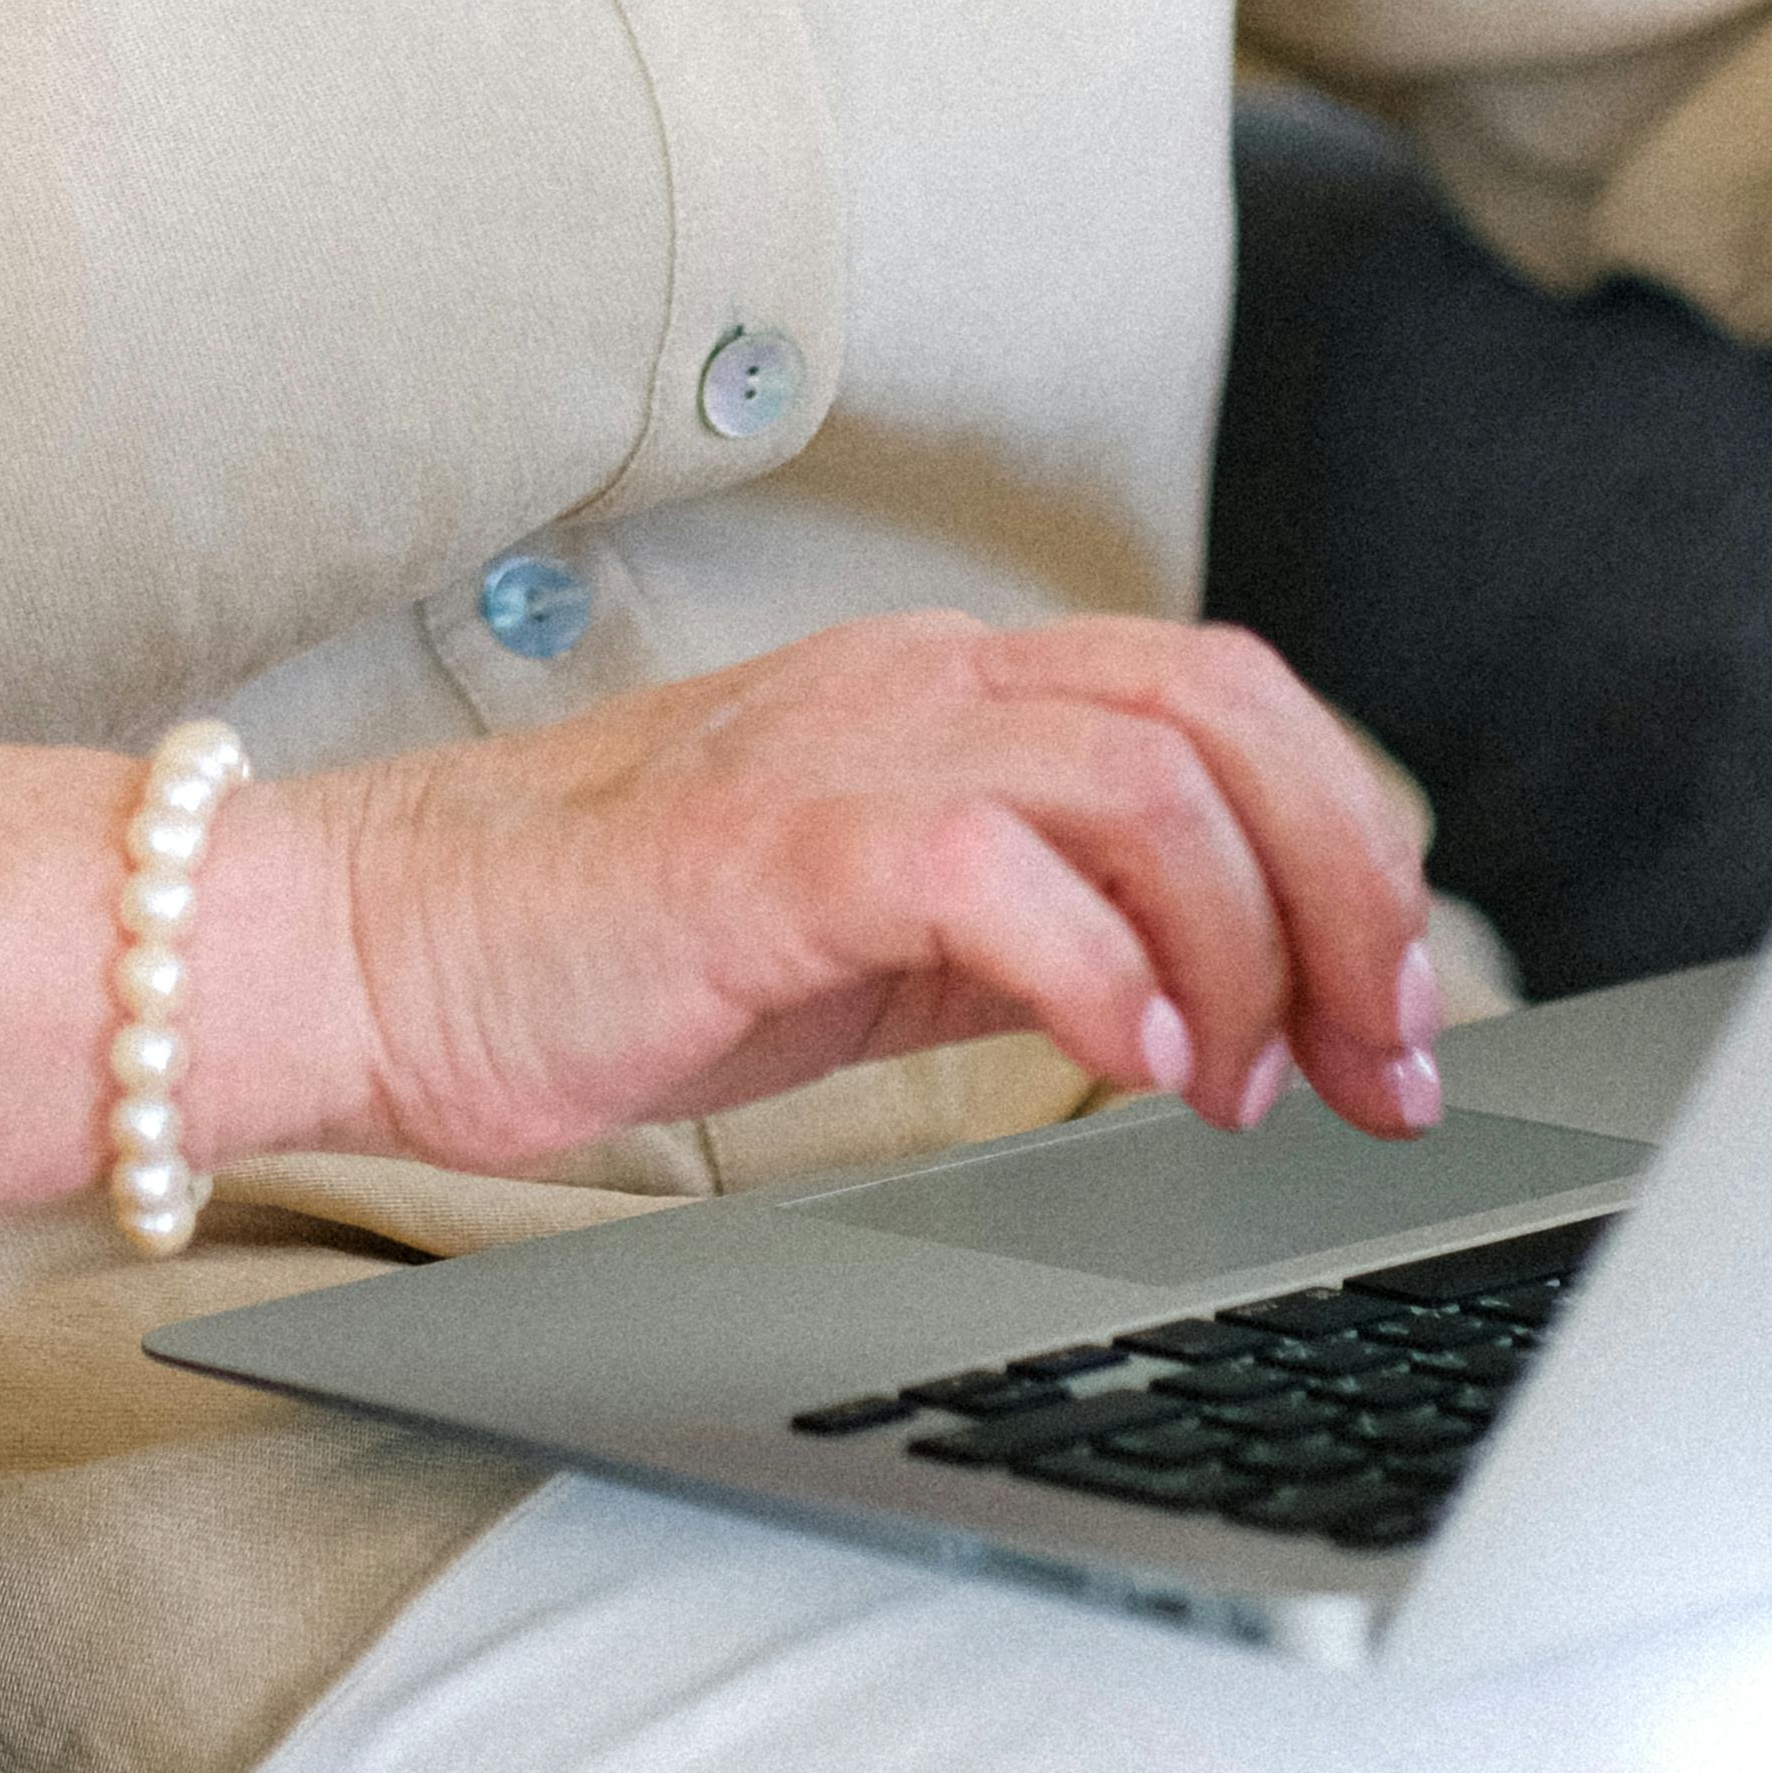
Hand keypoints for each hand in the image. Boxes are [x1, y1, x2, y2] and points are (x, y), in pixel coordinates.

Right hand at [306, 613, 1445, 1177]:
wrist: (375, 947)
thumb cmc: (610, 950)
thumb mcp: (880, 928)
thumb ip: (1037, 922)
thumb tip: (1221, 994)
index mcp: (951, 691)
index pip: (1223, 696)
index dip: (1349, 840)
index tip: (1395, 1016)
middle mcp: (917, 684)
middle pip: (1223, 714)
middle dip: (1346, 892)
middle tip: (1378, 1064)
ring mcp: (841, 749)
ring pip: (1144, 775)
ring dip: (1244, 946)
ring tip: (1243, 1088)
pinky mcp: (767, 847)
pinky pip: (991, 871)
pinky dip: (1101, 973)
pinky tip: (1133, 1073)